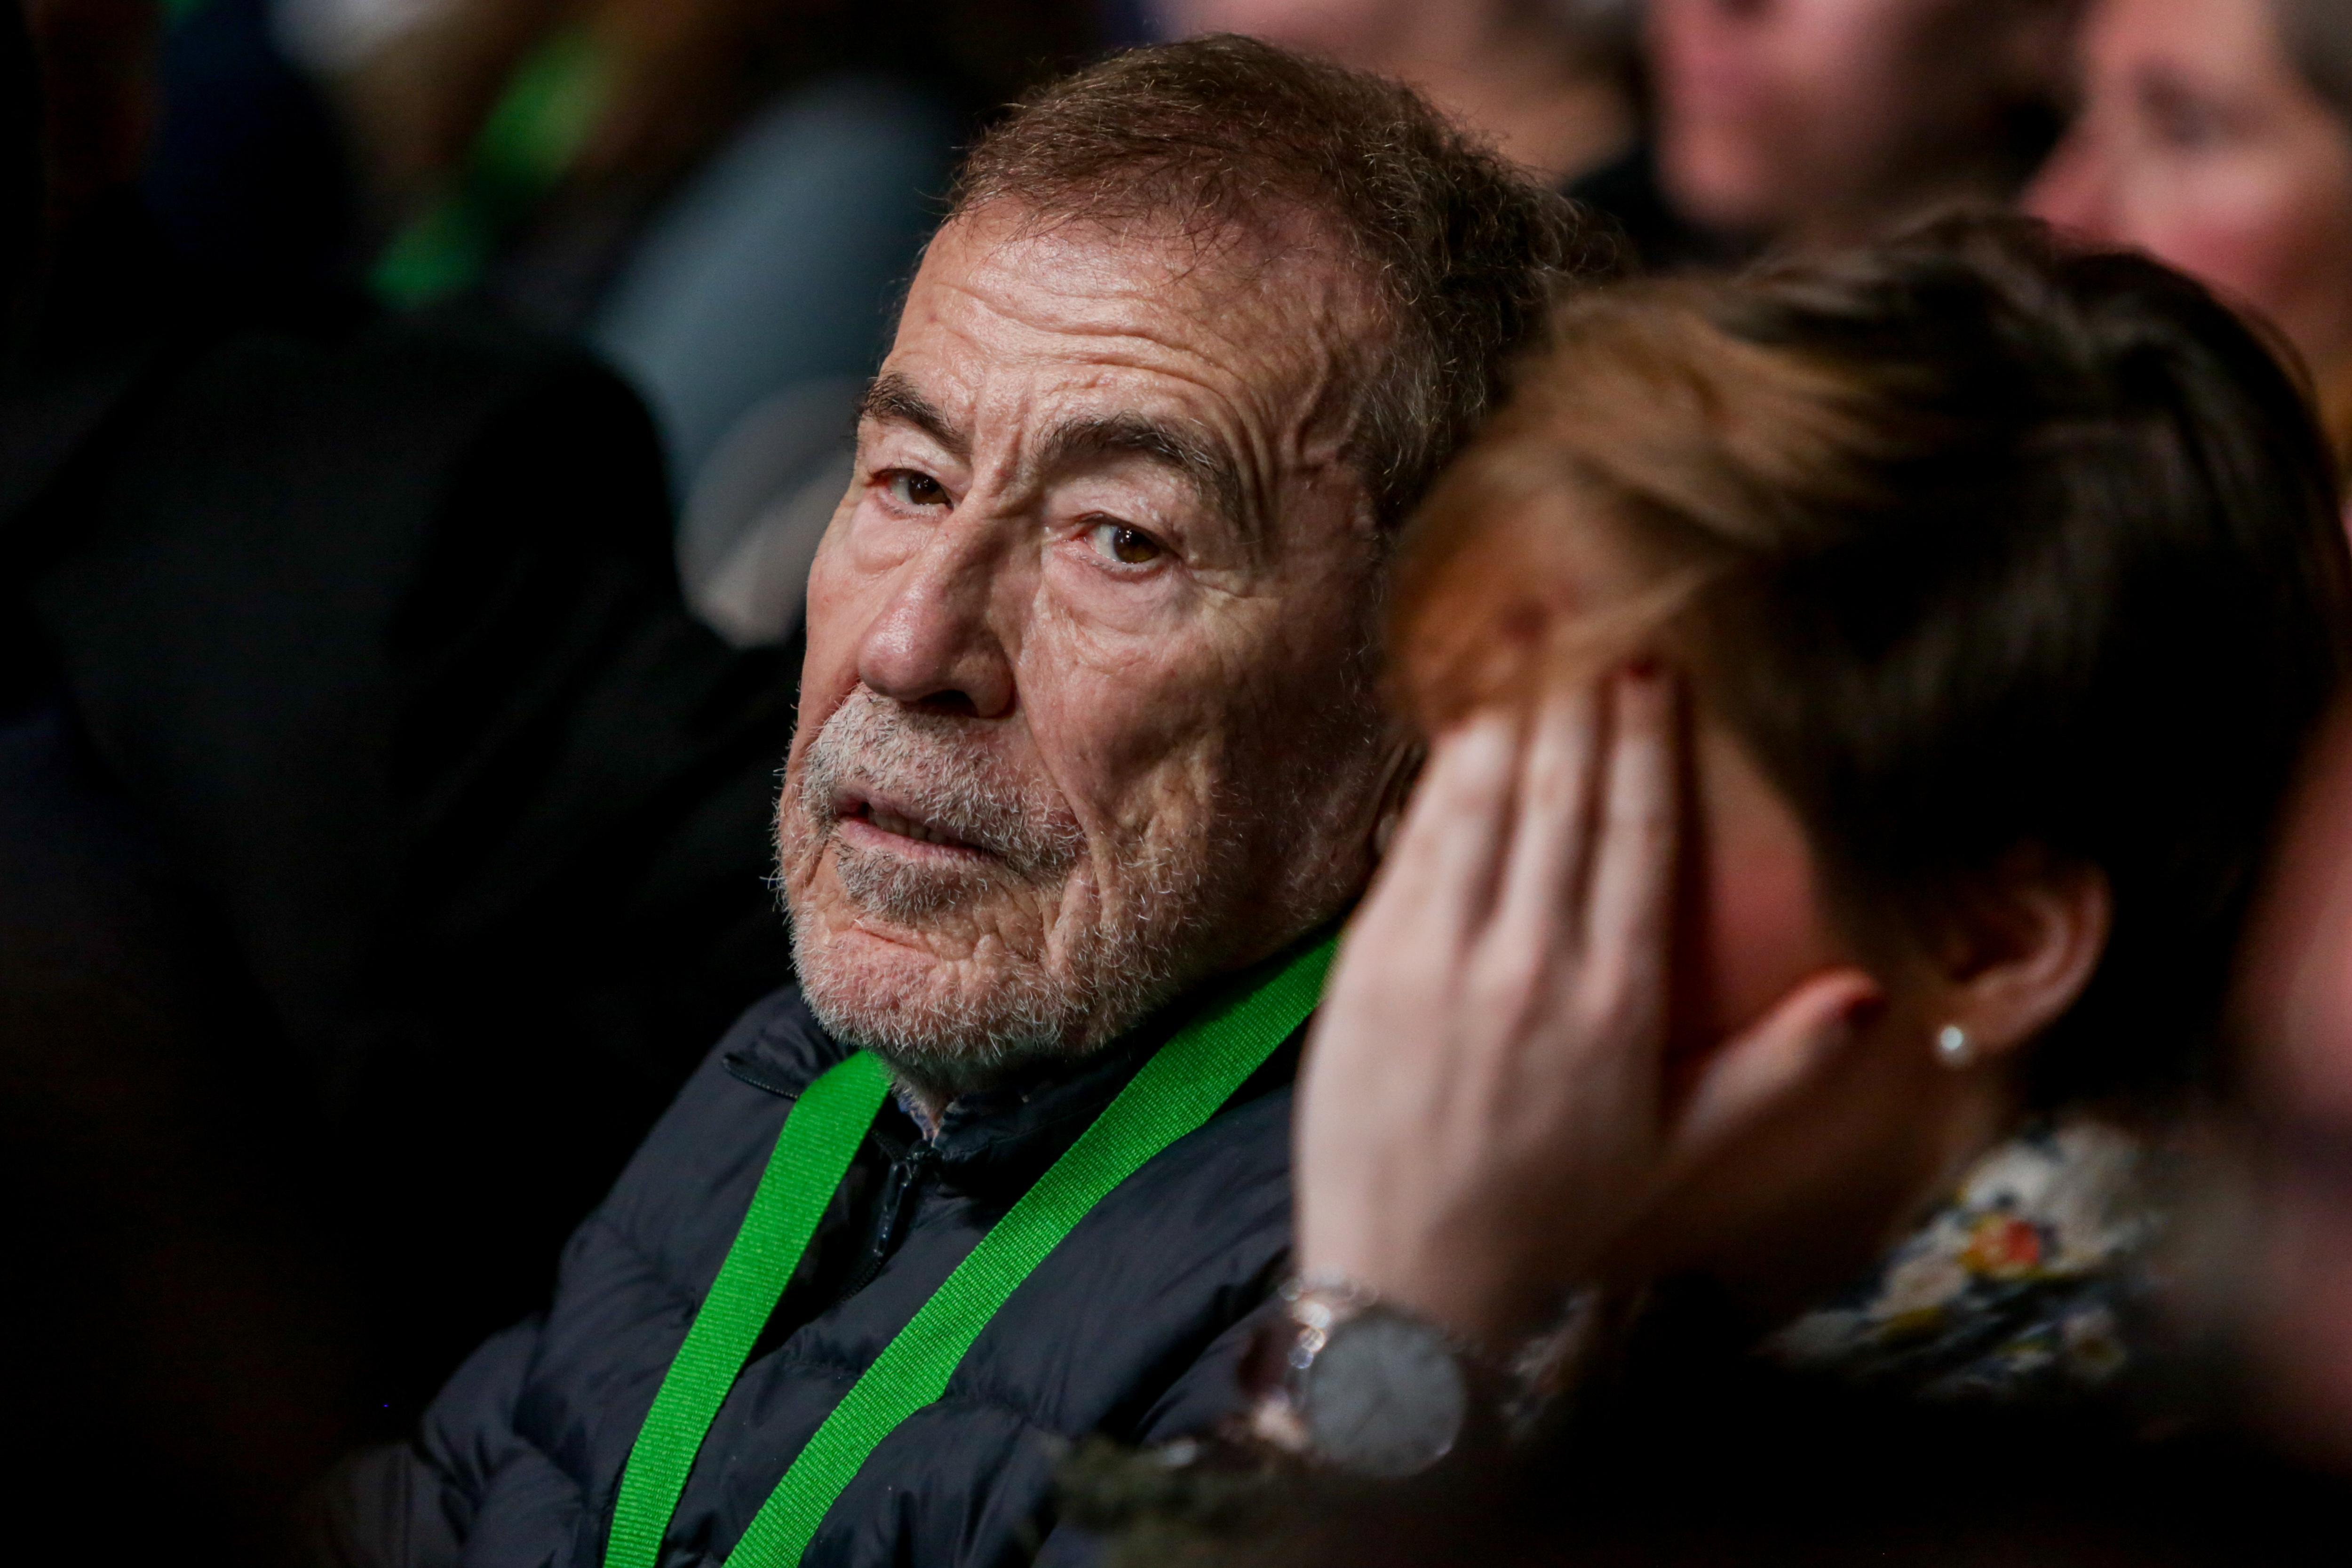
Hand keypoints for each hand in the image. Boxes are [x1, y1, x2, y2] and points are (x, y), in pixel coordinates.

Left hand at [1294, 669, 1879, 1349]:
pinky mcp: (1368, 968)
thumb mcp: (1682, 1153)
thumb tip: (1868, 996)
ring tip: (1527, 660)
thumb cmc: (1555, 1212)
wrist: (1411, 1274)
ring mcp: (1441, 964)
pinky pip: (1411, 852)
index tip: (1651, 676)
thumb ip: (1778, 1071)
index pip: (1638, 839)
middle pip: (1563, 804)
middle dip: (1578, 711)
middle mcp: (1533, 968)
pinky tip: (1458, 740)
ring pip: (1482, 810)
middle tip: (1589, 636)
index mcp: (1618, 1004)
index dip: (1645, 746)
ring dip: (1509, 726)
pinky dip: (1437, 788)